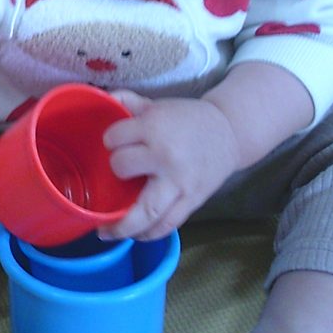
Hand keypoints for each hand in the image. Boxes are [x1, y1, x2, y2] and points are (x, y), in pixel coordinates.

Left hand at [99, 92, 241, 240]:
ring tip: (106, 232)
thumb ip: (128, 101)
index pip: (116, 137)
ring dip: (122, 226)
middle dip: (115, 171)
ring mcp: (180, 183)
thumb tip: (103, 98)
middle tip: (116, 174)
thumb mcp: (158, 105)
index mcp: (156, 127)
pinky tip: (135, 235)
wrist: (229, 133)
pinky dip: (148, 234)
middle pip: (123, 167)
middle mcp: (166, 156)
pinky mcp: (192, 201)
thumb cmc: (187, 119)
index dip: (110, 140)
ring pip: (146, 211)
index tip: (113, 142)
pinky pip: (167, 225)